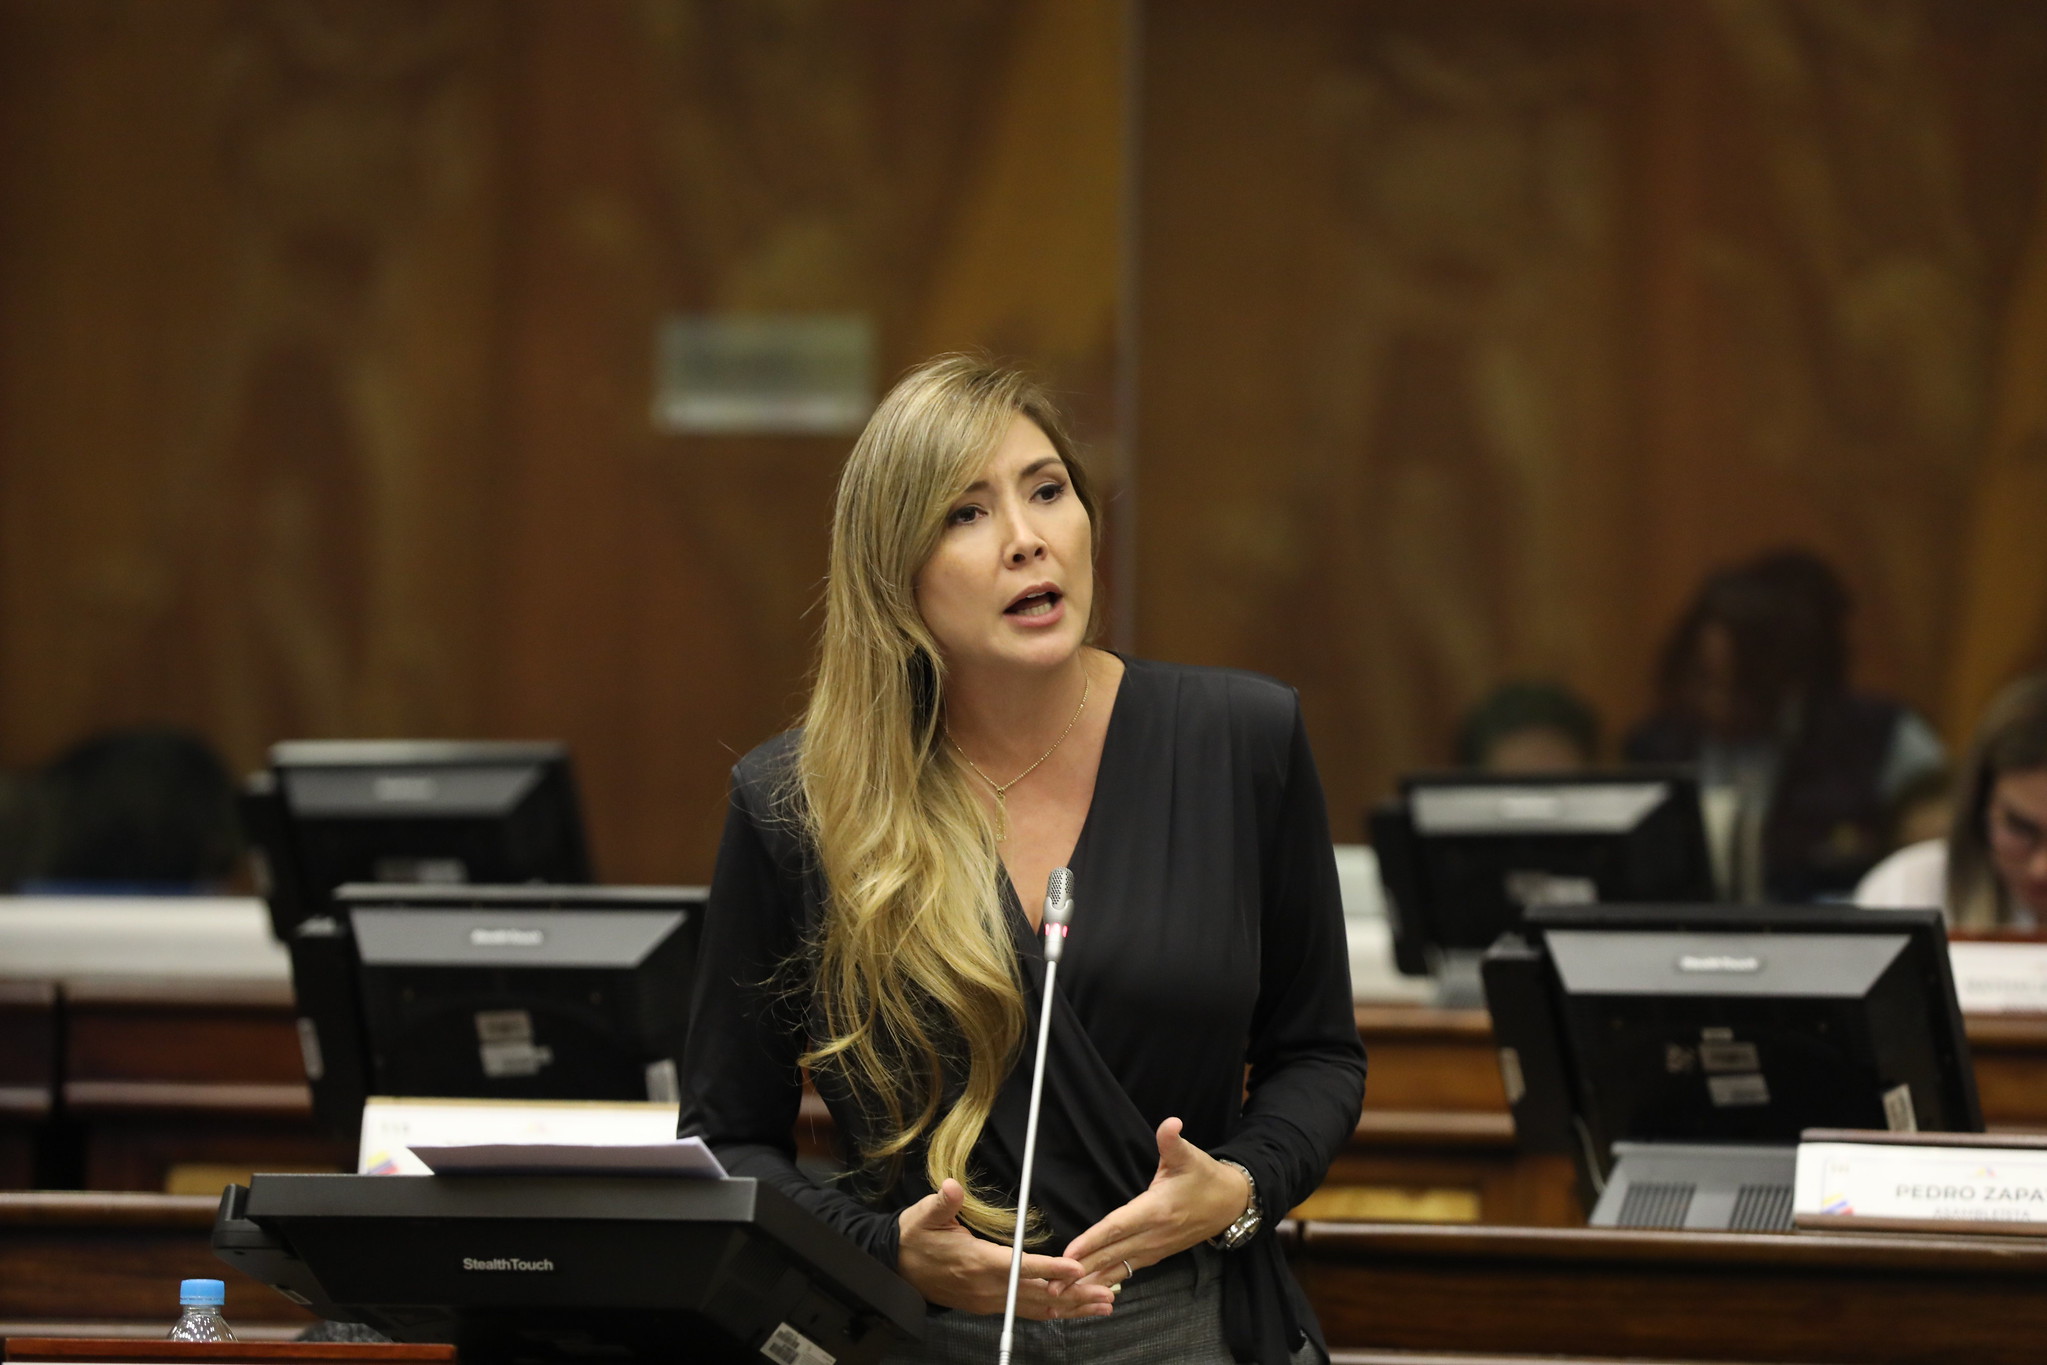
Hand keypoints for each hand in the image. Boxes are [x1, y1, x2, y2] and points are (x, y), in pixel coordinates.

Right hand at [896, 1179, 1116, 1319]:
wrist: (895, 1268)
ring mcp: (988, 1301)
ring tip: (1102, 1306)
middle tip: (1107, 1295)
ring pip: (1036, 1309)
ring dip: (1070, 1308)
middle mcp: (986, 1287)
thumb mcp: (924, 1215)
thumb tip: (952, 1187)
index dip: (1050, 1268)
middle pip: (1038, 1296)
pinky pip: (1025, 1312)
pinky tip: (1071, 1311)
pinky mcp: (987, 1306)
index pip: (1020, 1267)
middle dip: (1074, 1296)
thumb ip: (943, 1202)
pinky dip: (1052, 1312)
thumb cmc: (915, 1237)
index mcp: (977, 1262)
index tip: (1077, 1268)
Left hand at [1063, 1118, 1250, 1286]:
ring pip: (1118, 1267)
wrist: (1231, 1203)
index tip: (1069, 1255)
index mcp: (1156, 1210)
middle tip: (1051, 1285)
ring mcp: (1155, 1248)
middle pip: (1111, 1254)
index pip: (1117, 1227)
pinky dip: (1107, 1280)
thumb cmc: (1205, 1177)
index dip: (1092, 1241)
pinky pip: (1127, 1270)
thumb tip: (1171, 1123)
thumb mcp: (1190, 1156)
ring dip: (1090, 1281)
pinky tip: (1088, 1291)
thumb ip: (1172, 1141)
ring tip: (1061, 1296)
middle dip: (1081, 1271)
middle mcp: (1153, 1234)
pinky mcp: (1157, 1254)